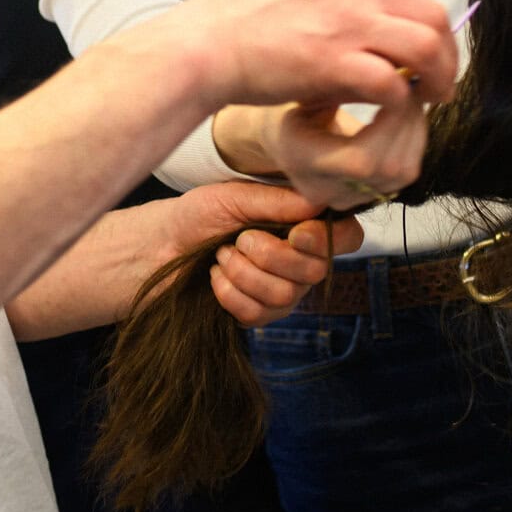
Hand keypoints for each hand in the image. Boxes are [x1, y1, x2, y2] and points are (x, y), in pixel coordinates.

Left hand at [169, 180, 364, 326]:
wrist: (164, 244)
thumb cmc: (201, 214)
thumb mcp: (235, 196)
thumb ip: (277, 200)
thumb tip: (318, 201)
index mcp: (304, 226)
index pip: (347, 237)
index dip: (326, 240)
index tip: (295, 233)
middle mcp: (302, 261)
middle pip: (315, 271)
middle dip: (270, 255)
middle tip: (240, 240)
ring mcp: (283, 292)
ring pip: (285, 295)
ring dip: (243, 273)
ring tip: (221, 256)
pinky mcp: (259, 315)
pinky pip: (258, 314)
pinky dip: (229, 293)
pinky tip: (215, 278)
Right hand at [170, 0, 458, 108]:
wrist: (205, 44)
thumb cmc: (242, 21)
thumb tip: (370, 16)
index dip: (428, 30)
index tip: (426, 57)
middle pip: (433, 18)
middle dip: (447, 56)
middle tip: (441, 84)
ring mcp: (348, 23)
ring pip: (427, 48)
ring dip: (437, 79)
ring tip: (429, 101)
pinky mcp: (335, 62)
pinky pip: (394, 84)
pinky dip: (403, 102)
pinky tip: (394, 112)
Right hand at [257, 97, 426, 211]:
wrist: (285, 138)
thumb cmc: (293, 104)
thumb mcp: (308, 89)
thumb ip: (344, 87)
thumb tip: (391, 74)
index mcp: (300, 159)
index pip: (362, 160)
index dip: (392, 126)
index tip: (398, 89)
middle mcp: (324, 189)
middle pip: (388, 170)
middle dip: (409, 124)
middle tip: (412, 89)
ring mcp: (346, 199)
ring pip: (403, 175)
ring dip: (416, 132)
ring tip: (410, 100)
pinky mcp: (366, 197)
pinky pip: (405, 175)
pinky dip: (414, 142)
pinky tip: (407, 117)